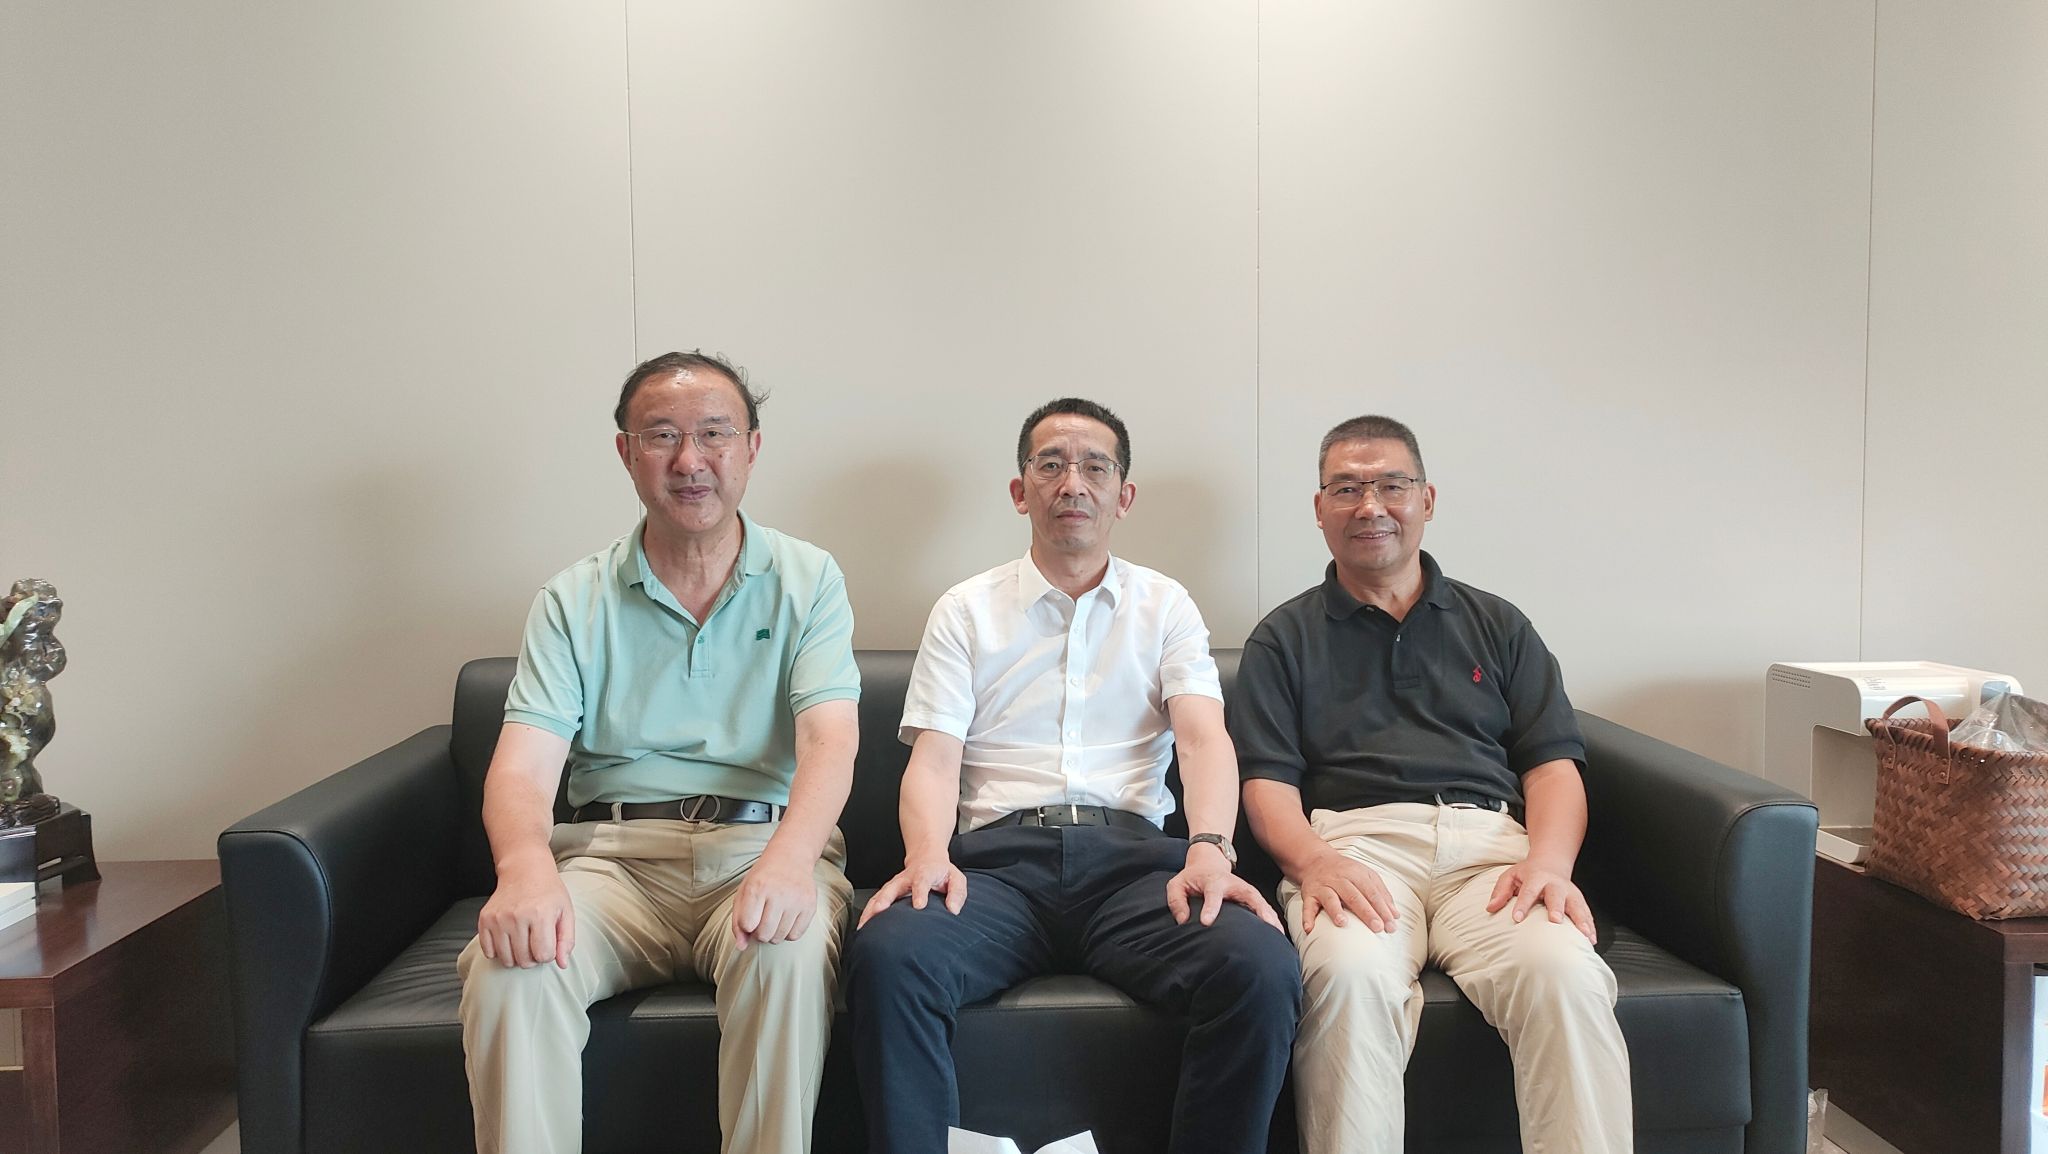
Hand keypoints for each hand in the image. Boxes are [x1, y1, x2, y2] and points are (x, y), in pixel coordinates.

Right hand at [477, 862, 574, 968]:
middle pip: (524, 961)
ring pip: (506, 960)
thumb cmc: (548, 892)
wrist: (524, 870)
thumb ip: (567, 940)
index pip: (543, 956)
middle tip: (535, 942)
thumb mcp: (566, 912)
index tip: (548, 943)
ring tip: (523, 941)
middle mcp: (517, 917)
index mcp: (540, 915)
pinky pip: (488, 952)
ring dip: (516, 957)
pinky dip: (498, 951)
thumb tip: (562, 964)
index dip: (548, 954)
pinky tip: (508, 939)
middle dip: (533, 957)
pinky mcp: (485, 919)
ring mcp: (498, 919)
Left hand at [731, 850, 818, 949]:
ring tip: (774, 918)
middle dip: (759, 933)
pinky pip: (795, 935)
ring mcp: (797, 900)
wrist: (791, 857)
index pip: (748, 924)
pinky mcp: (810, 905)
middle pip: (764, 934)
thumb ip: (738, 921)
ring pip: (779, 937)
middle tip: (762, 920)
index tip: (750, 917)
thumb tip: (741, 946)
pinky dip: (788, 933)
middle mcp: (779, 893)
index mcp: (757, 887)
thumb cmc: (763, 877)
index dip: (747, 925)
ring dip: (773, 934)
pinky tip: (786, 920)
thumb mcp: (744, 892)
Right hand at [857, 855, 966, 927]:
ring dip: (871, 909)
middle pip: (892, 887)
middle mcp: (906, 878)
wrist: (926, 857)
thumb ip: (957, 893)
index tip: (919, 906)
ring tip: (864, 925)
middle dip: (884, 900)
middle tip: (878, 912)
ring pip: (880, 895)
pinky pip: (875, 901)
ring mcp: (895, 884)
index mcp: (925, 872)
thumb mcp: (956, 878)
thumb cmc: (941, 872)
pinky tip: (862, 926)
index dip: (919, 893)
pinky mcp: (888, 891)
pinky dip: (867, 913)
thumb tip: (953, 910)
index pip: (921, 881)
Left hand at [1166, 845, 1282, 931]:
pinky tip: (1279, 933)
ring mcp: (1244, 890)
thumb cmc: (1191, 878)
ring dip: (1271, 916)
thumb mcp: (1177, 884)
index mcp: (1213, 881)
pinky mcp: (1250, 896)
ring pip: (1260, 901)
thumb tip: (1183, 921)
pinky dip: (1272, 918)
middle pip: (1248, 894)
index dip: (1210, 907)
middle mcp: (1233, 885)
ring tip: (1279, 933)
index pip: (1212, 894)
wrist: (1208, 864)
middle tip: (1267, 925)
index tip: (1206, 922)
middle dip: (1258, 909)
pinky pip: (1263, 907)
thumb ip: (1177, 901)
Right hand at [1295, 848, 1400, 933]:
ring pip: (1329, 898)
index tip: (1391, 925)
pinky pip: (1307, 906)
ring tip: (1343, 923)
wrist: (1316, 860)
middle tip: (1377, 927)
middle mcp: (1339, 879)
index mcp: (1356, 874)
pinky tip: (1309, 929)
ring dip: (1335, 910)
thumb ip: (1381, 893)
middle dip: (1366, 912)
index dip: (1382, 908)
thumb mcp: (1366, 875)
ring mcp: (1323, 886)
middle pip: (1354, 896)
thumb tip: (1395, 915)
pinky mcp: (1309, 894)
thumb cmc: (1346, 871)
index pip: (1372, 893)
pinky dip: (1307, 917)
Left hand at [1485, 859, 1595, 944]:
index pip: (1528, 891)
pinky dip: (1590, 926)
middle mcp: (1555, 885)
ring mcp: (1570, 892)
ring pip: (1577, 906)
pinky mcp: (1579, 900)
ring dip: (1581, 920)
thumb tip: (1490, 908)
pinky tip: (1591, 939)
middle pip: (1556, 896)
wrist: (1551, 863)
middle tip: (1555, 921)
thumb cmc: (1528, 874)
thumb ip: (1500, 891)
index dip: (1523, 904)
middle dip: (1556, 908)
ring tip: (1583, 936)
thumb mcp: (1510, 876)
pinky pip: (1586, 913)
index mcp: (1536, 878)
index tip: (1516, 918)